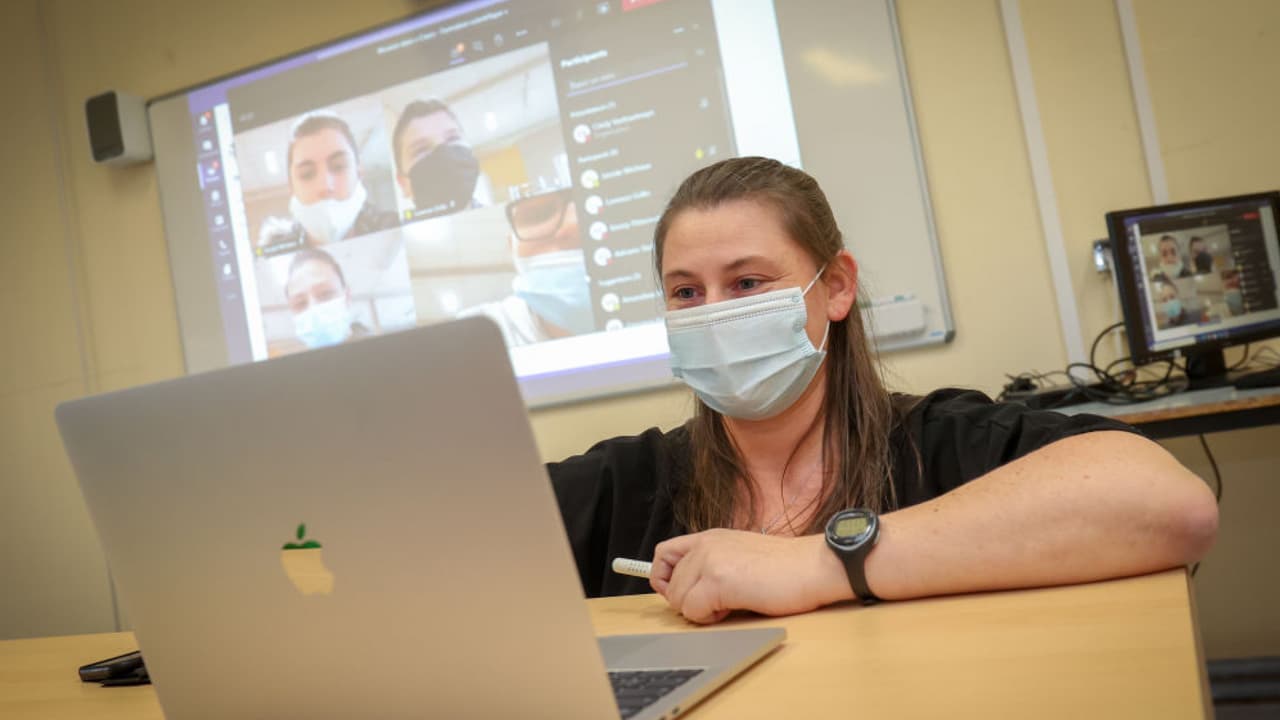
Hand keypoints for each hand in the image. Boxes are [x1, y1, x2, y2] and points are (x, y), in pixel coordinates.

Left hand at [649, 529, 851, 623]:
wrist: (813, 566)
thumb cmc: (786, 568)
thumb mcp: (742, 555)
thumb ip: (714, 564)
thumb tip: (689, 591)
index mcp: (710, 537)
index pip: (664, 553)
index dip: (664, 578)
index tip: (679, 593)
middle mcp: (705, 545)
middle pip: (669, 584)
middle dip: (687, 602)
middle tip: (717, 603)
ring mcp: (710, 561)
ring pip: (678, 600)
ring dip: (700, 611)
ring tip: (729, 604)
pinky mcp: (719, 581)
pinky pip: (692, 611)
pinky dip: (709, 618)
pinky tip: (732, 608)